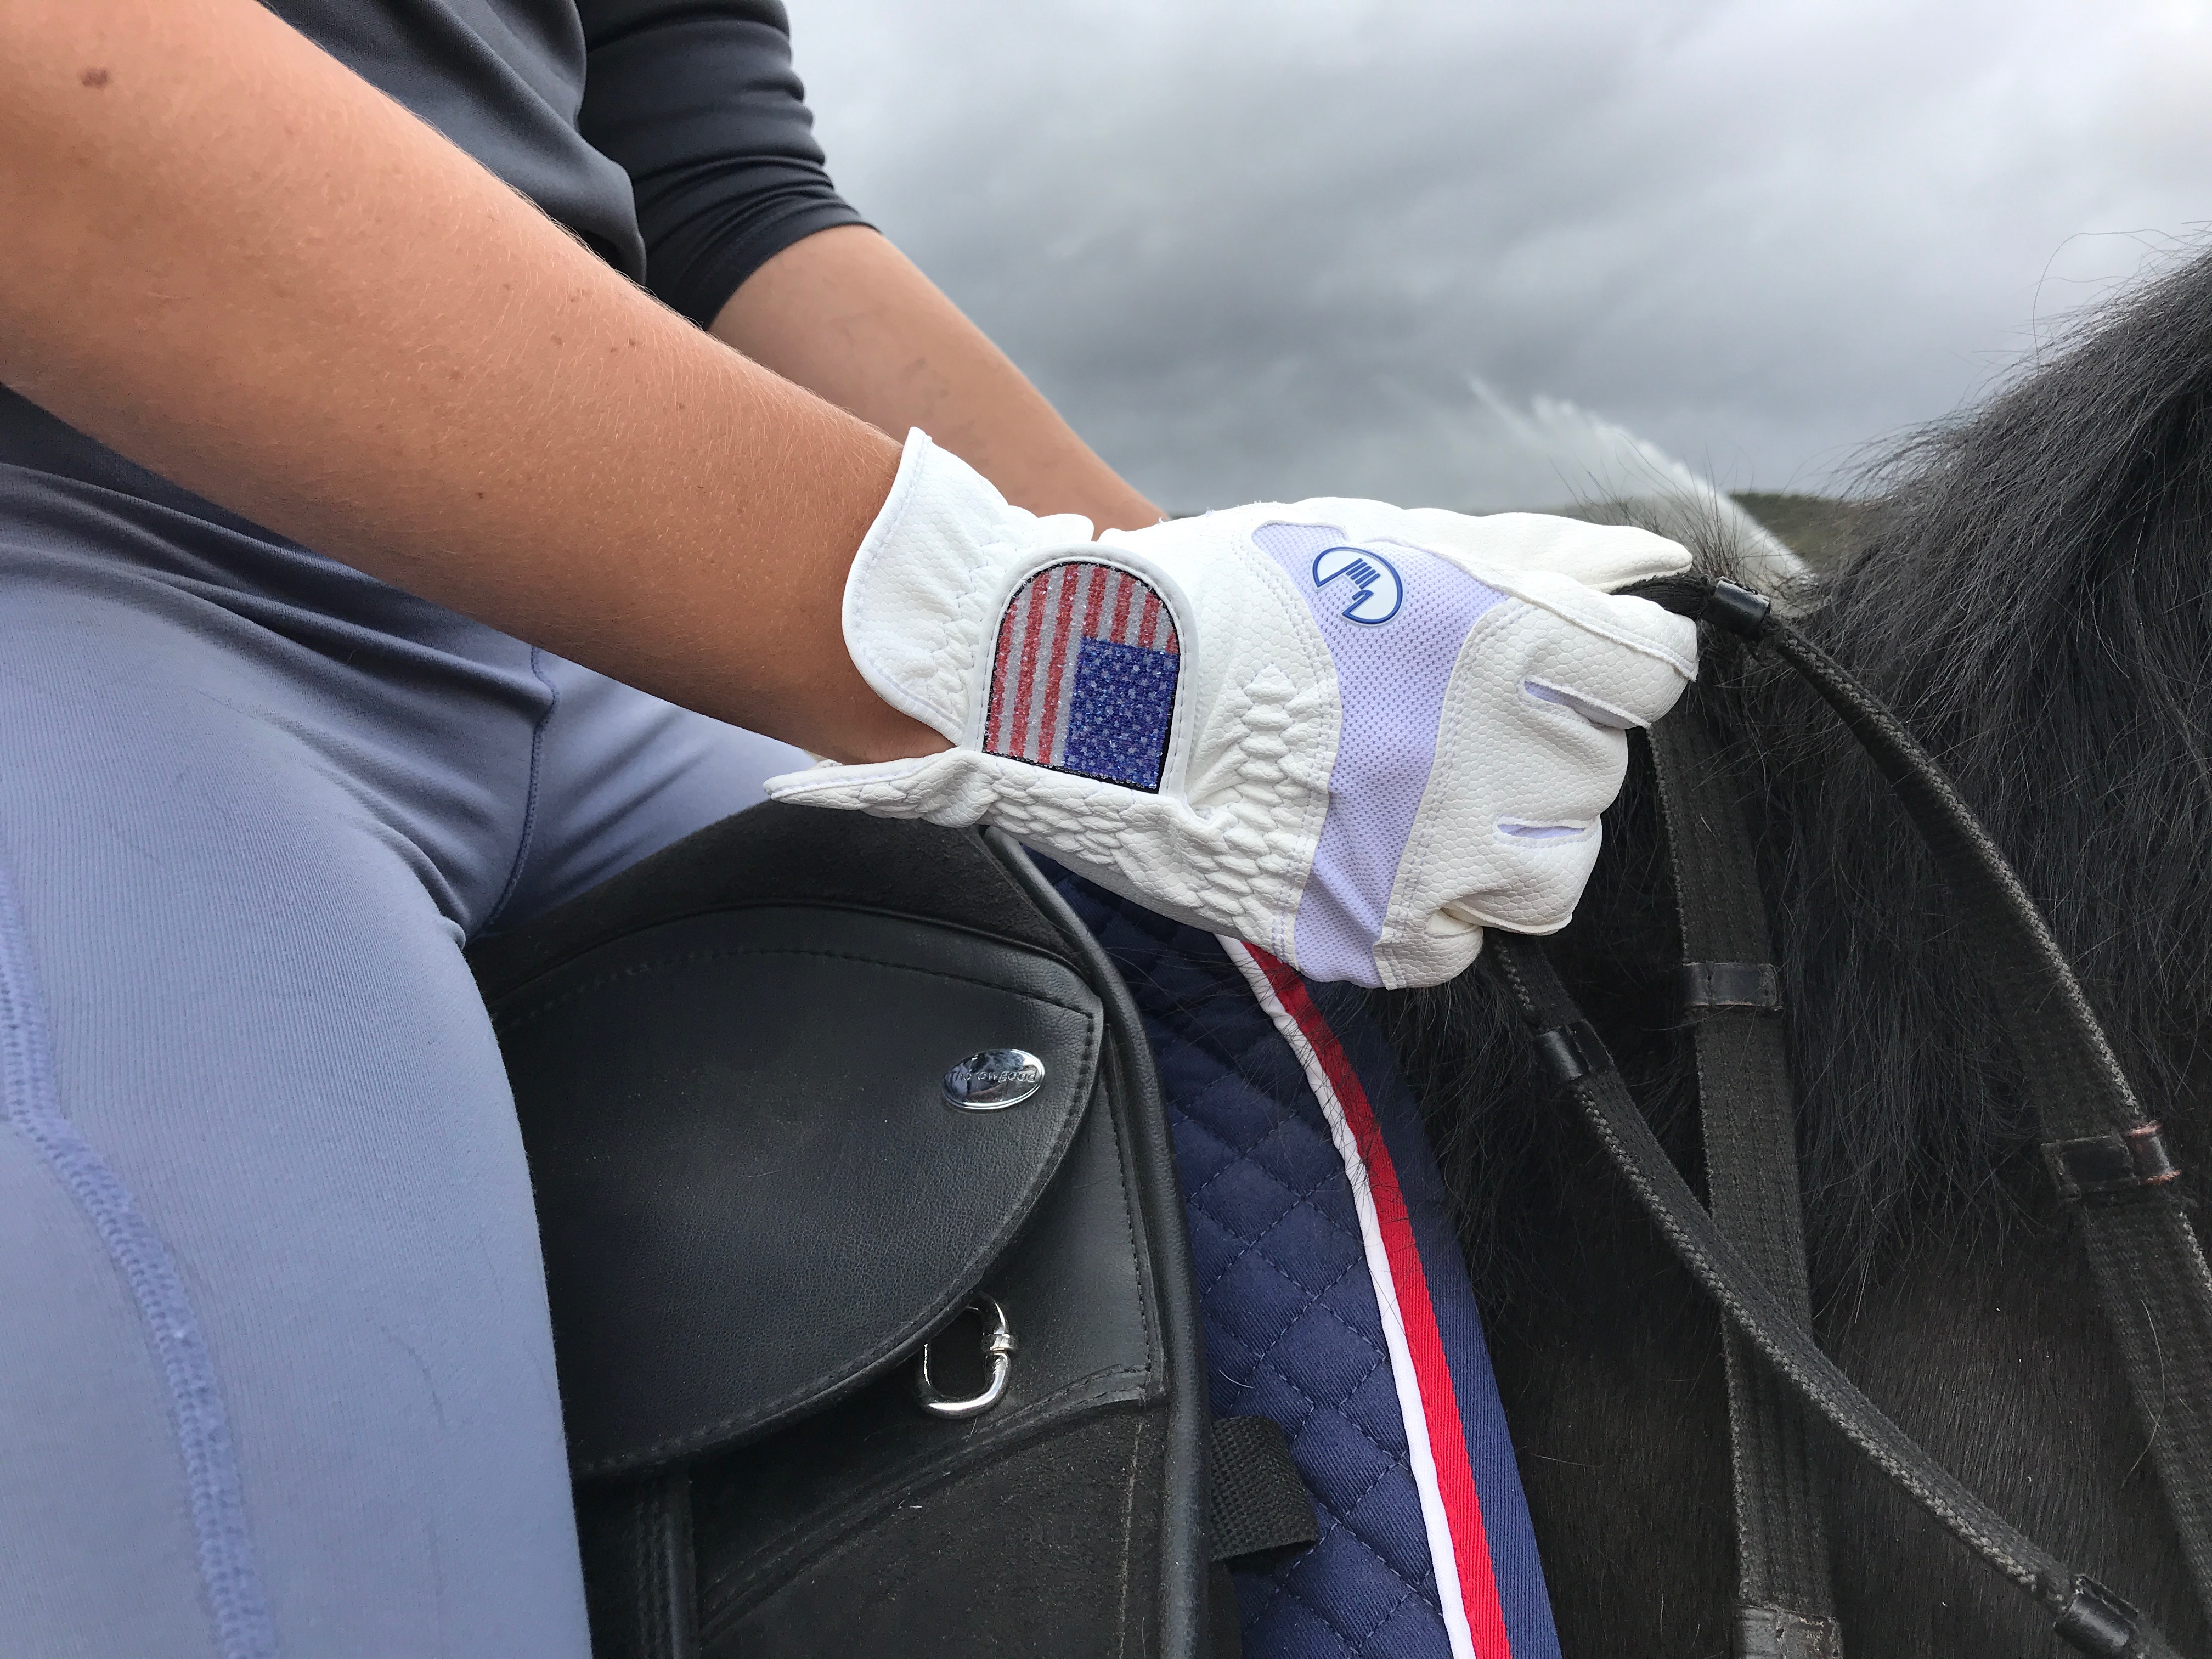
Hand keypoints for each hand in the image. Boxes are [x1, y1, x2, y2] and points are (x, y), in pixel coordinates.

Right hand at [767, 432, 1695, 986]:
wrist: (1088, 688)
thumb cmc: (1228, 597)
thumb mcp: (1378, 538)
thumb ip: (1529, 554)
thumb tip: (1654, 566)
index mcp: (1500, 641)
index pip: (1653, 673)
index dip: (1614, 665)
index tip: (1571, 668)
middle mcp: (1487, 754)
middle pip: (1599, 772)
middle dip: (1541, 746)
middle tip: (1446, 721)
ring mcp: (1432, 856)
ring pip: (1554, 874)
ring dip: (1507, 837)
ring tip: (1422, 796)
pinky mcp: (1371, 932)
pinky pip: (1464, 944)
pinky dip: (1432, 909)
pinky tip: (1373, 852)